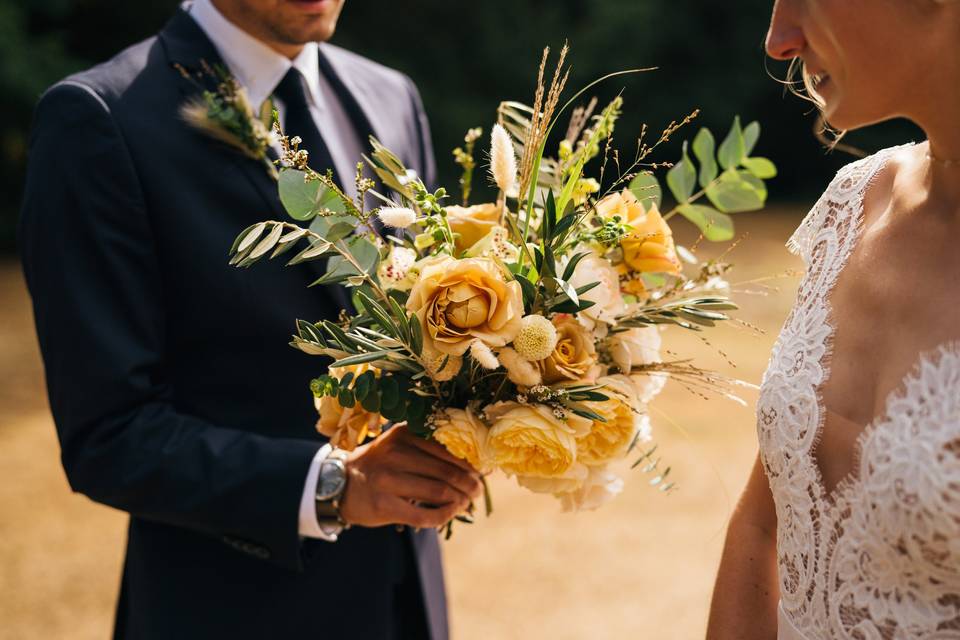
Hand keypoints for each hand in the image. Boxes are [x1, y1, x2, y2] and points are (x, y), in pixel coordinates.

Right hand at [339, 425, 483, 528]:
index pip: (448, 448)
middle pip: (447, 471)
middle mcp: (394, 454)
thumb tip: (476, 463)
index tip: (482, 471)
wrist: (341, 484)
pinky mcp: (384, 505)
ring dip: (460, 500)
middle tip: (477, 490)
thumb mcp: (400, 445)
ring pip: (439, 492)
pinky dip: (444, 516)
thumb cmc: (381, 464)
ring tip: (466, 502)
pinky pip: (424, 515)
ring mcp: (387, 480)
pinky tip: (450, 513)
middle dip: (469, 483)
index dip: (470, 461)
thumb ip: (430, 448)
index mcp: (403, 434)